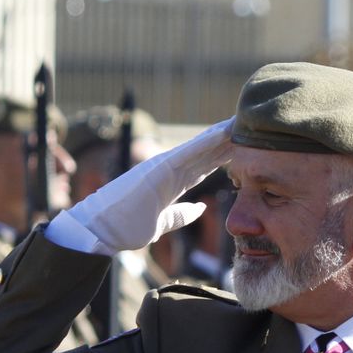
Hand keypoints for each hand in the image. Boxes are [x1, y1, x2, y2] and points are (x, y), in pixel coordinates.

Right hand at [62, 119, 232, 252]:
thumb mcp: (162, 223)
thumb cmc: (125, 227)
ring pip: (200, 147)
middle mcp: (169, 170)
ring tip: (243, 122)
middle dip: (228, 141)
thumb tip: (201, 209)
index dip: (223, 155)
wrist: (102, 230)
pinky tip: (223, 131)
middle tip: (250, 127)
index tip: (244, 147)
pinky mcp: (160, 168)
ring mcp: (164, 166)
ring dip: (222, 135)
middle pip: (206, 152)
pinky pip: (188, 152)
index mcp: (171, 183)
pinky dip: (206, 141)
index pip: (204, 166)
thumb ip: (181, 214)